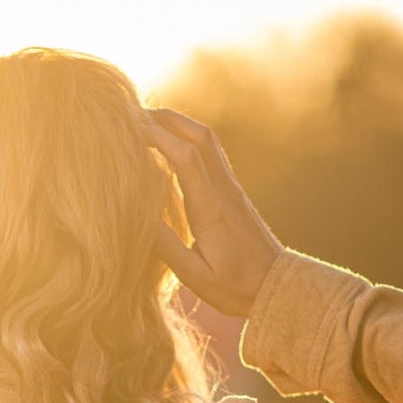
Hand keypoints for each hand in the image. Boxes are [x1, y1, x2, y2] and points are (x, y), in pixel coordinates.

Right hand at [143, 107, 284, 319]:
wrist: (276, 286)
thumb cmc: (235, 288)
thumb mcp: (195, 276)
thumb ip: (166, 246)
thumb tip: (137, 215)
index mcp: (211, 209)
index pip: (184, 156)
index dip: (154, 135)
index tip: (126, 127)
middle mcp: (223, 190)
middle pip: (197, 135)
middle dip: (163, 118)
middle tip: (131, 115)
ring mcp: (231, 187)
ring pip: (206, 139)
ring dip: (176, 124)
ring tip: (146, 123)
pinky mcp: (233, 191)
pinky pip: (210, 153)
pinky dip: (186, 139)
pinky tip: (169, 146)